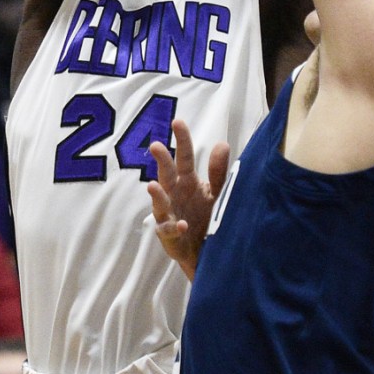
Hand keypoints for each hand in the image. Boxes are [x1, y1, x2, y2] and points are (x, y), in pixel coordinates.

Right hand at [148, 118, 229, 280]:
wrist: (208, 252)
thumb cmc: (207, 216)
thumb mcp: (216, 192)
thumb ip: (218, 171)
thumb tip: (222, 143)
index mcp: (187, 181)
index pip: (183, 156)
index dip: (181, 140)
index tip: (177, 122)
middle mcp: (175, 194)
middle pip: (167, 174)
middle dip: (161, 160)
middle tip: (156, 145)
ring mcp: (169, 215)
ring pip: (160, 203)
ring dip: (156, 195)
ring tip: (151, 186)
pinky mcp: (169, 237)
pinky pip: (168, 231)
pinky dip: (174, 227)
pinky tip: (182, 225)